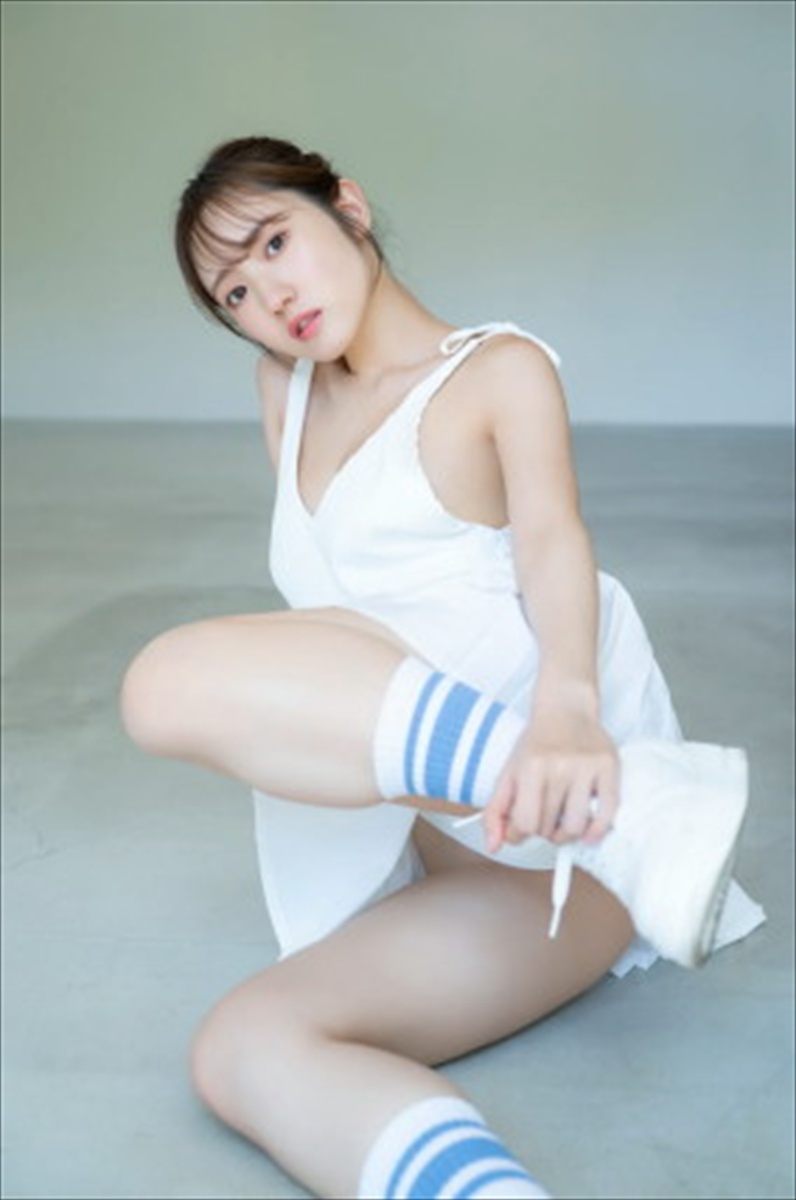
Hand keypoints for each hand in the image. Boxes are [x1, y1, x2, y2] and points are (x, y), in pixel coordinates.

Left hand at [482, 707, 619, 854]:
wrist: (565, 708)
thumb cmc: (537, 743)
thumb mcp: (508, 773)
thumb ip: (495, 811)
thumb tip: (494, 846)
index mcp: (531, 767)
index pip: (525, 824)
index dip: (519, 833)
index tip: (521, 828)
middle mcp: (560, 766)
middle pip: (548, 828)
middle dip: (542, 830)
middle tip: (543, 817)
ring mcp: (586, 768)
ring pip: (575, 827)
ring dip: (566, 835)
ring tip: (561, 822)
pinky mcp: (608, 768)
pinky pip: (606, 814)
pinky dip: (596, 832)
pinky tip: (588, 832)